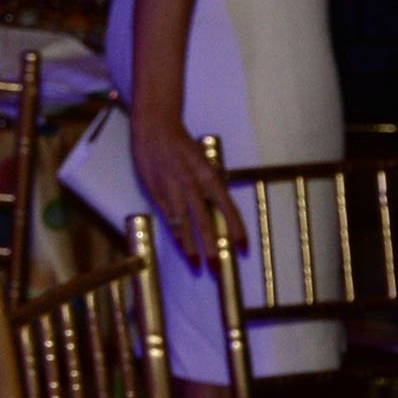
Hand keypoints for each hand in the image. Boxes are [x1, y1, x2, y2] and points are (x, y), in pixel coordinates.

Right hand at [129, 110, 241, 269]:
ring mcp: (172, 191)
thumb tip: (218, 209)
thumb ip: (210, 186)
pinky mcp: (156, 193)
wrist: (154, 128)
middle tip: (217, 269)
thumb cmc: (182, 145)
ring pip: (184, 225)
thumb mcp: (204, 163)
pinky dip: (175, 233)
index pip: (228, 210)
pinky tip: (180, 245)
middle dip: (212, 248)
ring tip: (196, 265)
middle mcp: (192, 186)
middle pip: (205, 224)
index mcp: (209, 177)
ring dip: (191, 247)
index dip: (236, 231)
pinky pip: (168, 218)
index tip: (243, 249)